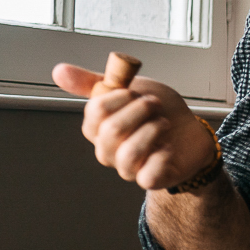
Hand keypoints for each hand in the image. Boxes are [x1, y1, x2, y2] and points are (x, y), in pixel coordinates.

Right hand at [52, 61, 217, 190]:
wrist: (191, 131)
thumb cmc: (158, 112)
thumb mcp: (130, 90)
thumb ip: (94, 82)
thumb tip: (58, 71)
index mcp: (98, 128)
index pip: (96, 111)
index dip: (122, 96)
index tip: (138, 92)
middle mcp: (108, 151)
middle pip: (112, 130)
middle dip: (141, 110)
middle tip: (155, 104)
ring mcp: (128, 168)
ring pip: (129, 153)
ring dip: (153, 130)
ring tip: (163, 123)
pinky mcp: (151, 179)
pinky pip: (148, 176)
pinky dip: (162, 157)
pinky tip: (168, 146)